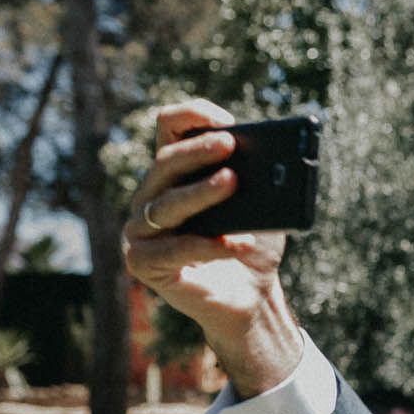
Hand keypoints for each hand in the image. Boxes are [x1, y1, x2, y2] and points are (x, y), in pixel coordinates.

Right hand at [122, 99, 304, 395]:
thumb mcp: (262, 207)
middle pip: (165, 162)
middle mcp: (151, 196)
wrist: (251, 297)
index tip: (226, 119)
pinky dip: (210, 244)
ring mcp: (141, 230)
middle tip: (230, 143)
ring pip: (166, 203)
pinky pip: (175, 249)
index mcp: (176, 173)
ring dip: (201, 192)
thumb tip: (272, 160)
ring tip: (233, 181)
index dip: (191, 116)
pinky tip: (240, 242)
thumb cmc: (253, 245)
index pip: (169, 128)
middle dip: (198, 150)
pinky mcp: (143, 263)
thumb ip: (260, 182)